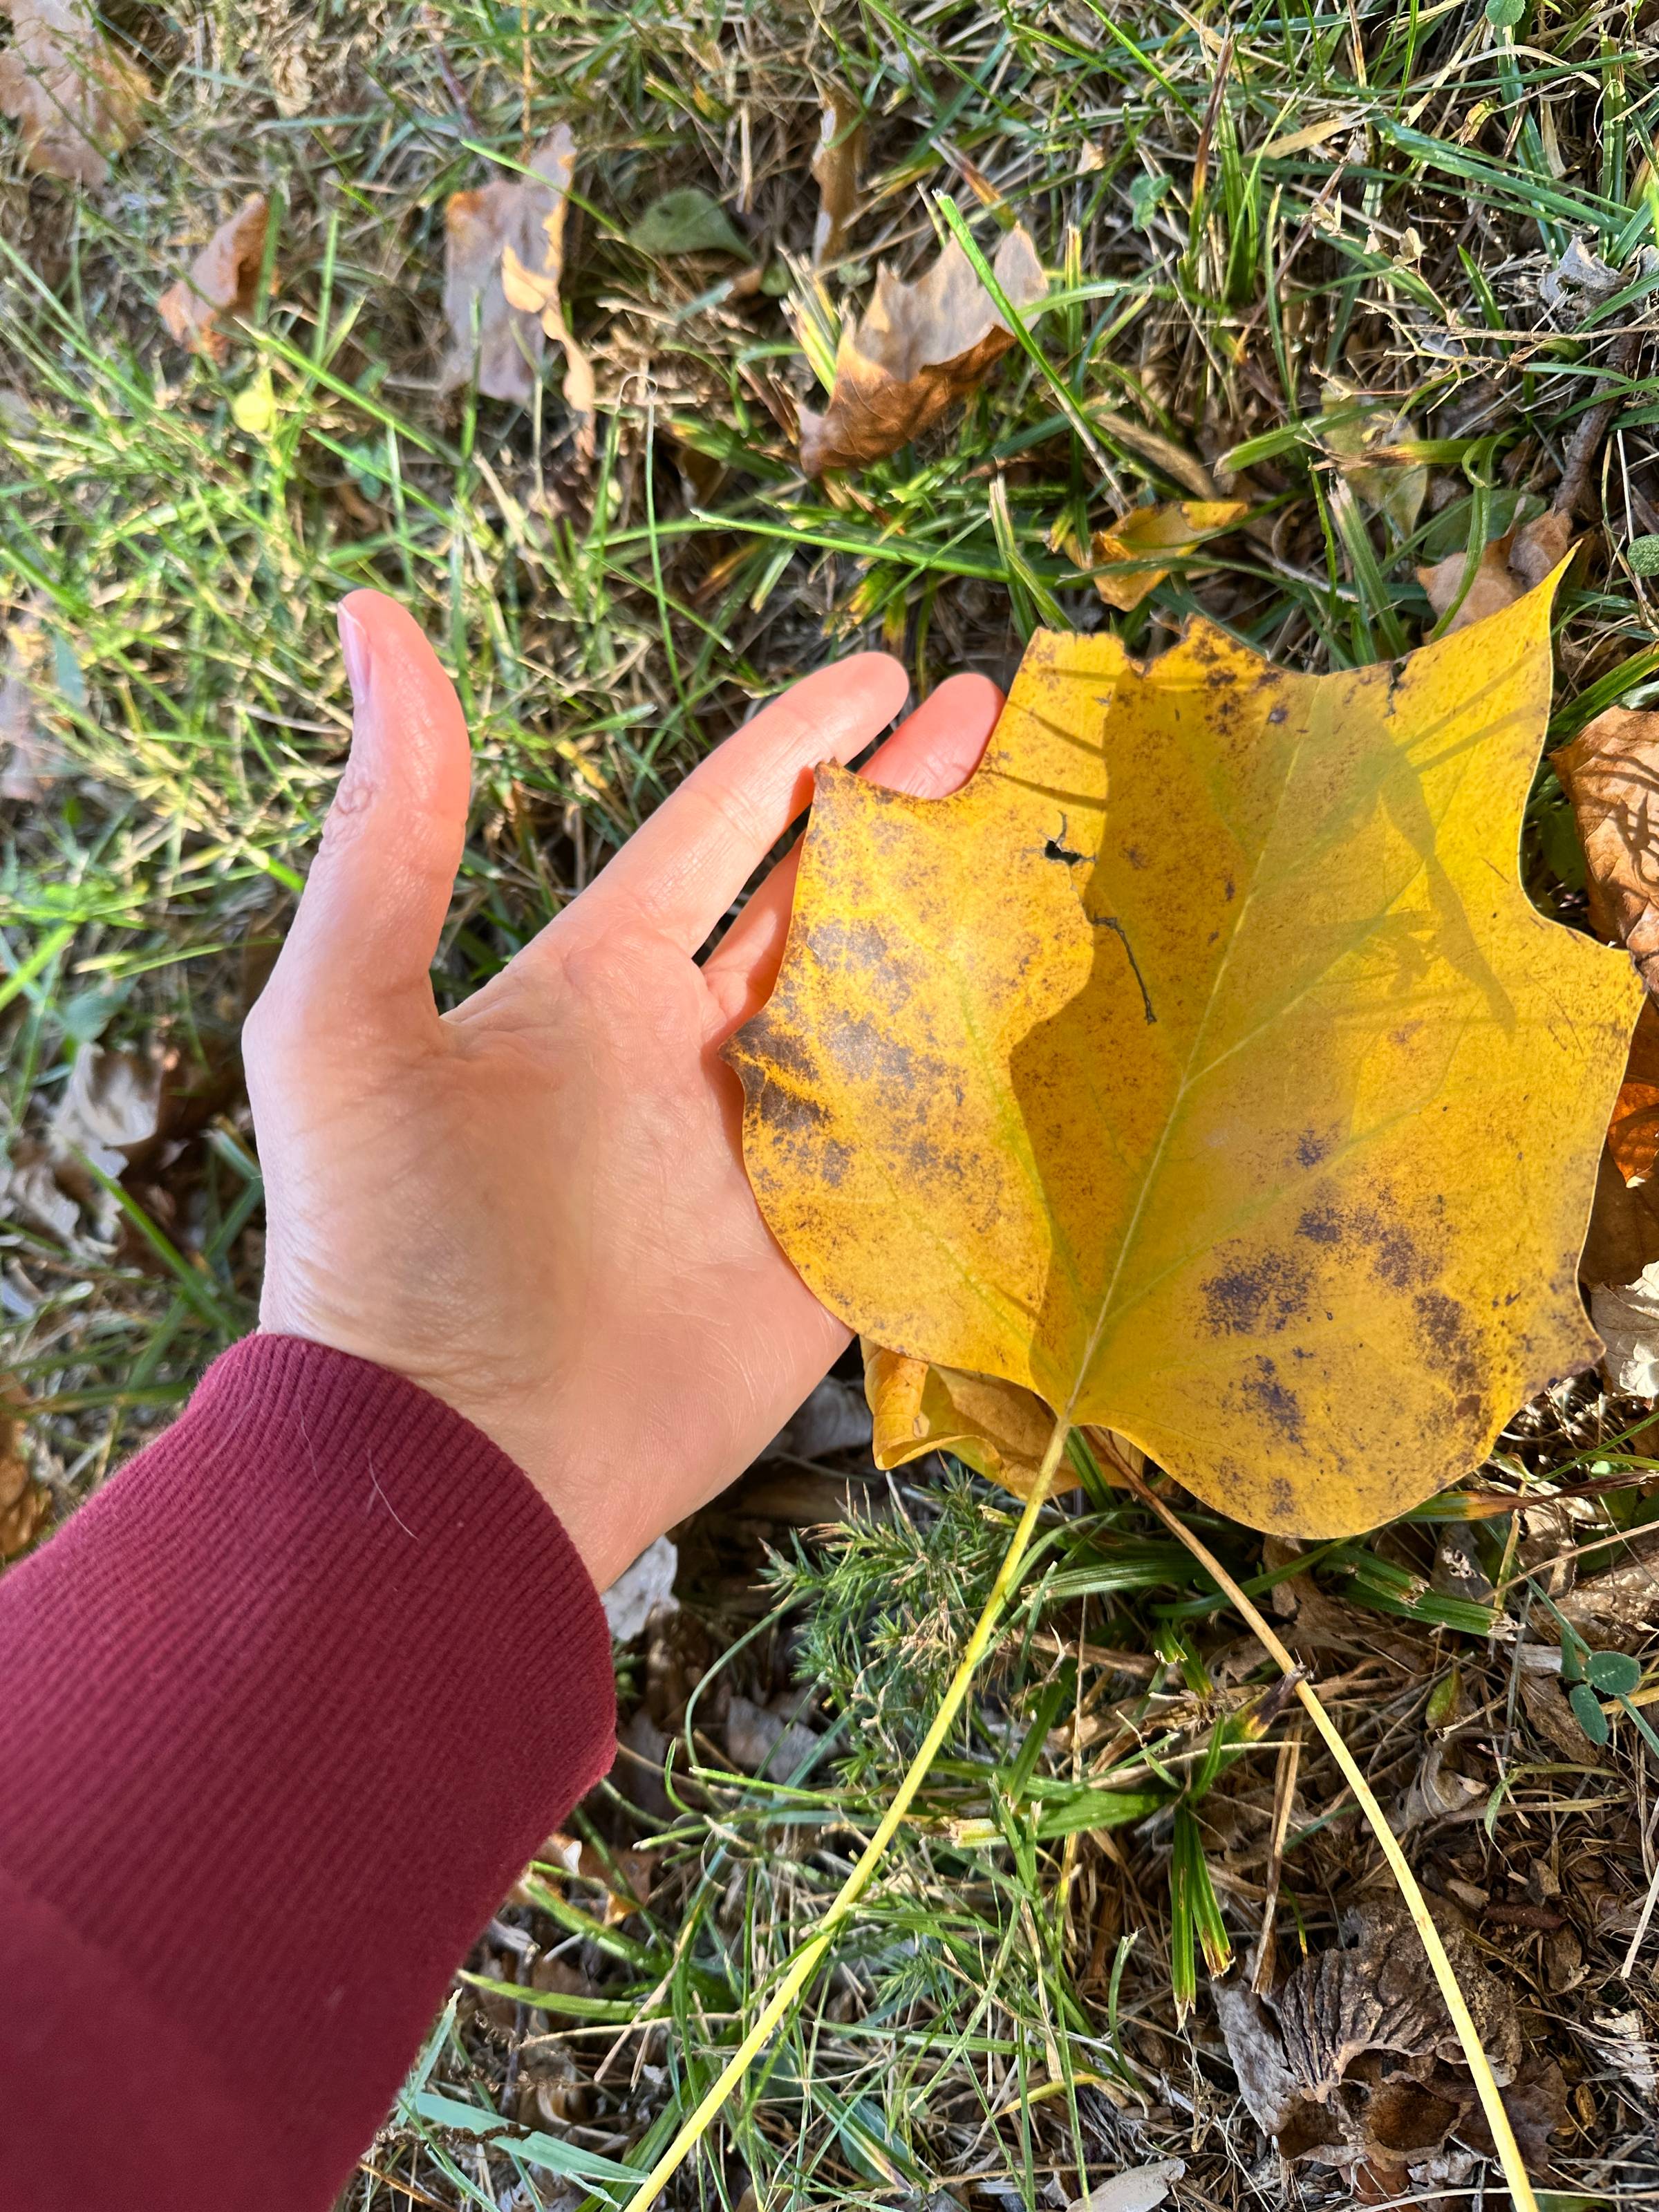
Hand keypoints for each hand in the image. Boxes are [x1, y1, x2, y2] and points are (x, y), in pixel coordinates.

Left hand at [243, 593, 999, 1588]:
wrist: (453, 1463)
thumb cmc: (384, 1241)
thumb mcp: (345, 1014)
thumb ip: (389, 828)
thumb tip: (368, 621)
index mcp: (595, 986)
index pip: (725, 833)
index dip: (806, 747)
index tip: (891, 674)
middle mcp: (690, 1055)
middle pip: (829, 904)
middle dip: (912, 810)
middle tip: (1002, 721)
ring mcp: (766, 1156)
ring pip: (891, 1014)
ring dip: (966, 927)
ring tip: (1049, 836)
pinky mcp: (826, 1255)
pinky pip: (920, 1153)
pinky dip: (983, 1089)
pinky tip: (1056, 1017)